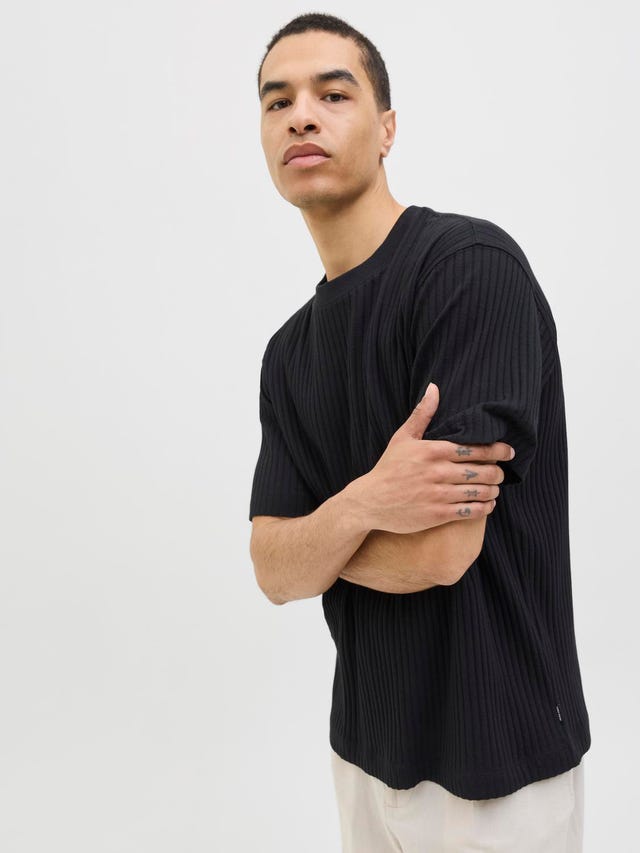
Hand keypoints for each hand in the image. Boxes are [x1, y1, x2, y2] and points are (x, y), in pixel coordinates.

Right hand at [353, 383, 514, 534]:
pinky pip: (470, 511)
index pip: (475, 448)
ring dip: (493, 491)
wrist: (370, 501)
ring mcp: (439, 495)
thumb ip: (422, 414)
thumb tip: (434, 387)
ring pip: (480, 492)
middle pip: (483, 471)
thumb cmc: (388, 468)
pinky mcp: (437, 514)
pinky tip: (487, 505)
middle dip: (498, 473)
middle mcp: (438, 472)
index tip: (508, 452)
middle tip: (501, 473)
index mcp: (433, 451)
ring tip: (494, 489)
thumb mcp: (402, 438)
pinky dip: (484, 508)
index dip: (497, 450)